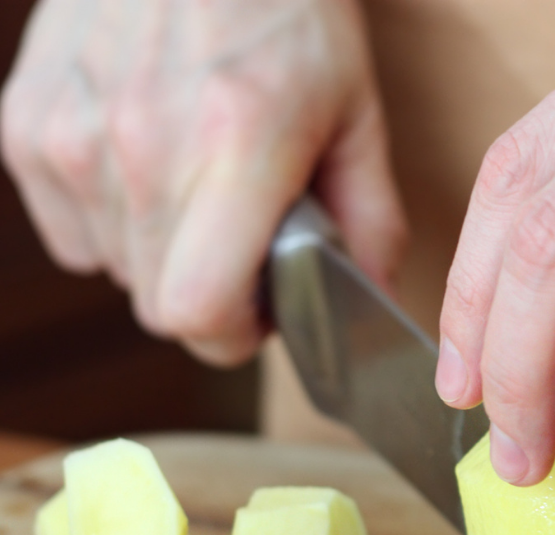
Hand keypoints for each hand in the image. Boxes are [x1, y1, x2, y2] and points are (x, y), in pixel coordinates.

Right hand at [2, 0, 405, 363]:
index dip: (235, 332)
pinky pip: (71, 234)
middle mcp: (139, 148)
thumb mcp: (356, 113)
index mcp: (234, 150)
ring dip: (163, 256)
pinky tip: (147, 169)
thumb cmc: (284, 7)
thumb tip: (367, 300)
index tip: (262, 306)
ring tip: (198, 190)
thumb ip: (370, 221)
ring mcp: (71, 137)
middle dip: (209, 298)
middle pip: (159, 308)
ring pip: (117, 271)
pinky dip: (112, 223)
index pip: (198, 314)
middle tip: (241, 245)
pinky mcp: (27, 124)